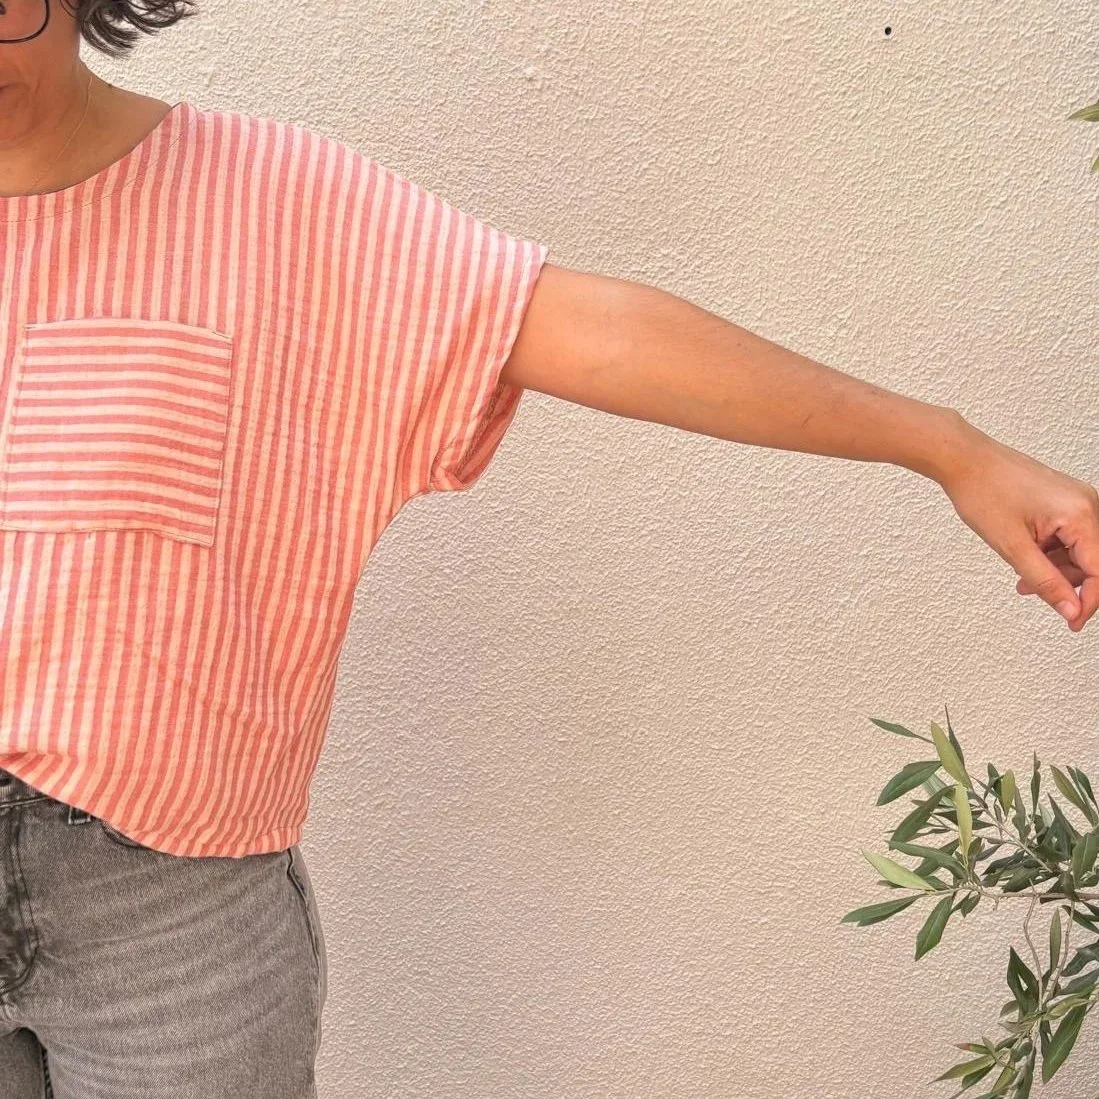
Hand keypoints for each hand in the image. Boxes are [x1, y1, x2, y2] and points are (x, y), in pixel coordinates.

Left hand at [936, 423, 1098, 630]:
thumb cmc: (983, 492)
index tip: (1072, 622)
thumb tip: (1070, 609)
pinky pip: (1070, 536)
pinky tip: (1027, 558)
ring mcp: (1077, 500)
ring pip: (1081, 551)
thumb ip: (1045, 581)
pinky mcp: (1066, 500)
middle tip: (1033, 591)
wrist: (964, 460)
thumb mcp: (1012, 547)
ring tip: (1022, 577)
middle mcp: (1087, 503)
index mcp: (1080, 514)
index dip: (1088, 601)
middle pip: (1094, 561)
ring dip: (1056, 570)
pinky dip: (1052, 553)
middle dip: (1066, 583)